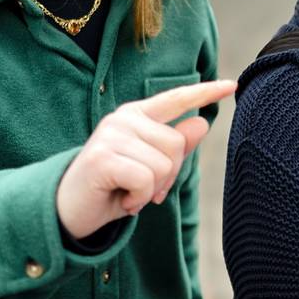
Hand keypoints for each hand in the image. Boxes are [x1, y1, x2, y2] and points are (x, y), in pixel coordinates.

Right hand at [56, 79, 236, 239]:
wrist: (66, 213)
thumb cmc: (113, 188)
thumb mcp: (150, 168)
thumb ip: (175, 147)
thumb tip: (202, 124)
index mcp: (137, 116)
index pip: (177, 99)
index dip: (205, 93)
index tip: (232, 85)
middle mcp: (124, 118)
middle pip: (177, 144)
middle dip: (168, 176)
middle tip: (142, 189)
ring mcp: (112, 135)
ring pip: (164, 164)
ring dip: (152, 189)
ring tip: (129, 193)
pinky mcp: (103, 157)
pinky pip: (147, 179)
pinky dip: (140, 198)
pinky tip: (123, 200)